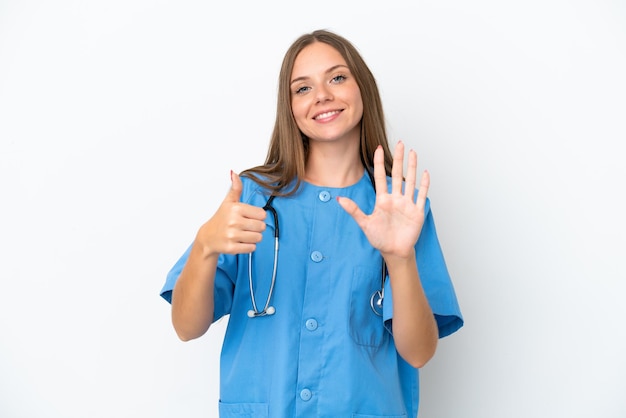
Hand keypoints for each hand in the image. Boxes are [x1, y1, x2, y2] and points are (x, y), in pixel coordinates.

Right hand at [196, 171, 266, 255]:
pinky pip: (251, 248)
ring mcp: (232, 236)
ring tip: (243, 234)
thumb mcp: (228, 202)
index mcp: (236, 209)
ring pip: (258, 238)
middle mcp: (234, 222)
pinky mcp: (232, 248)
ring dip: (253, 237)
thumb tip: (234, 173)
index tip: (249, 217)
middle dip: (256, 228)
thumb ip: (235, 188)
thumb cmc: (221, 218)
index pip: (262, 214)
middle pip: (262, 227)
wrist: (208, 237)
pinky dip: (248, 246)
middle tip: (246, 226)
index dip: (257, 216)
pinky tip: (239, 241)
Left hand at [337, 141, 428, 259]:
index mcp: (382, 200)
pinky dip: (424, 184)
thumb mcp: (364, 224)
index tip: (378, 148)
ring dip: (412, 167)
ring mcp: (407, 204)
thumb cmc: (380, 239)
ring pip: (410, 181)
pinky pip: (421, 195)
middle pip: (397, 174)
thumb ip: (354, 210)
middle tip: (399, 143)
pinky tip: (425, 172)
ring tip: (413, 152)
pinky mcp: (417, 212)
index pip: (380, 177)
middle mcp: (395, 199)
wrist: (394, 252)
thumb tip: (339, 199)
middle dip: (398, 159)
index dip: (379, 163)